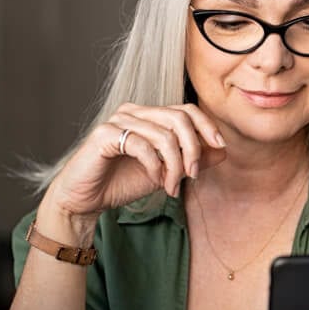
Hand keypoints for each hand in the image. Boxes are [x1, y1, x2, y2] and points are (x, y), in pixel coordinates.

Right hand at [46, 103, 227, 220]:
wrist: (86, 200)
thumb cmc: (122, 183)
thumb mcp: (166, 173)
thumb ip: (191, 160)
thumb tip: (222, 150)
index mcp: (148, 116)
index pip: (186, 109)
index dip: (207, 125)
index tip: (220, 146)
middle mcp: (134, 112)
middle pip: (179, 118)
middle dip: (193, 149)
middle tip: (192, 176)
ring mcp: (117, 120)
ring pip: (164, 134)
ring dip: (174, 165)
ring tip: (171, 187)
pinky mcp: (104, 135)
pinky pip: (141, 145)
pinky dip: (154, 165)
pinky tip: (155, 180)